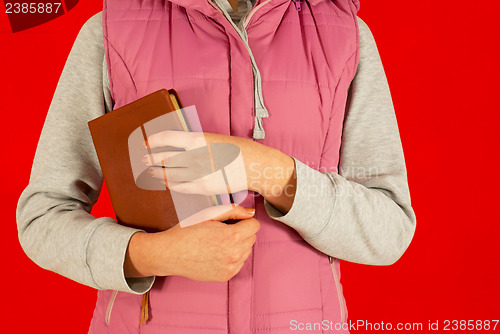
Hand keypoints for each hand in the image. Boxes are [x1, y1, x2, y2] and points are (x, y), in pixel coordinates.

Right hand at [125, 204, 259, 281]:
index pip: (254, 225)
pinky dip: (232, 257)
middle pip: (252, 238)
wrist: (170, 253)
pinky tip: (216, 253)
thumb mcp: (209, 214)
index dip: (243, 220)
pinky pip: (239, 263)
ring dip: (238, 245)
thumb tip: (251, 213)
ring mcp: (231, 267)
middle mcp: (234, 254)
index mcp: (231, 236)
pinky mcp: (226, 276)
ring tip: (217, 243)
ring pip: (247, 251)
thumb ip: (233, 211)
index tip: (232, 221)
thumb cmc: (187, 231)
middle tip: (222, 231)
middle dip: (241, 232)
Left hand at [142, 130, 296, 213]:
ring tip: (150, 171)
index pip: (167, 138)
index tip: (146, 142)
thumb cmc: (235, 148)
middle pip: (164, 158)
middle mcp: (195, 156)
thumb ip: (193, 142)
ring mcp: (198, 174)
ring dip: (156, 172)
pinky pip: (180, 187)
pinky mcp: (203, 188)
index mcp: (198, 139)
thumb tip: (175, 145)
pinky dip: (169, 183)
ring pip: (169, 174)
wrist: (254, 165)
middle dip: (150, 158)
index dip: (153, 140)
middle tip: (143, 158)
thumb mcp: (213, 138)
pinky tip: (165, 181)